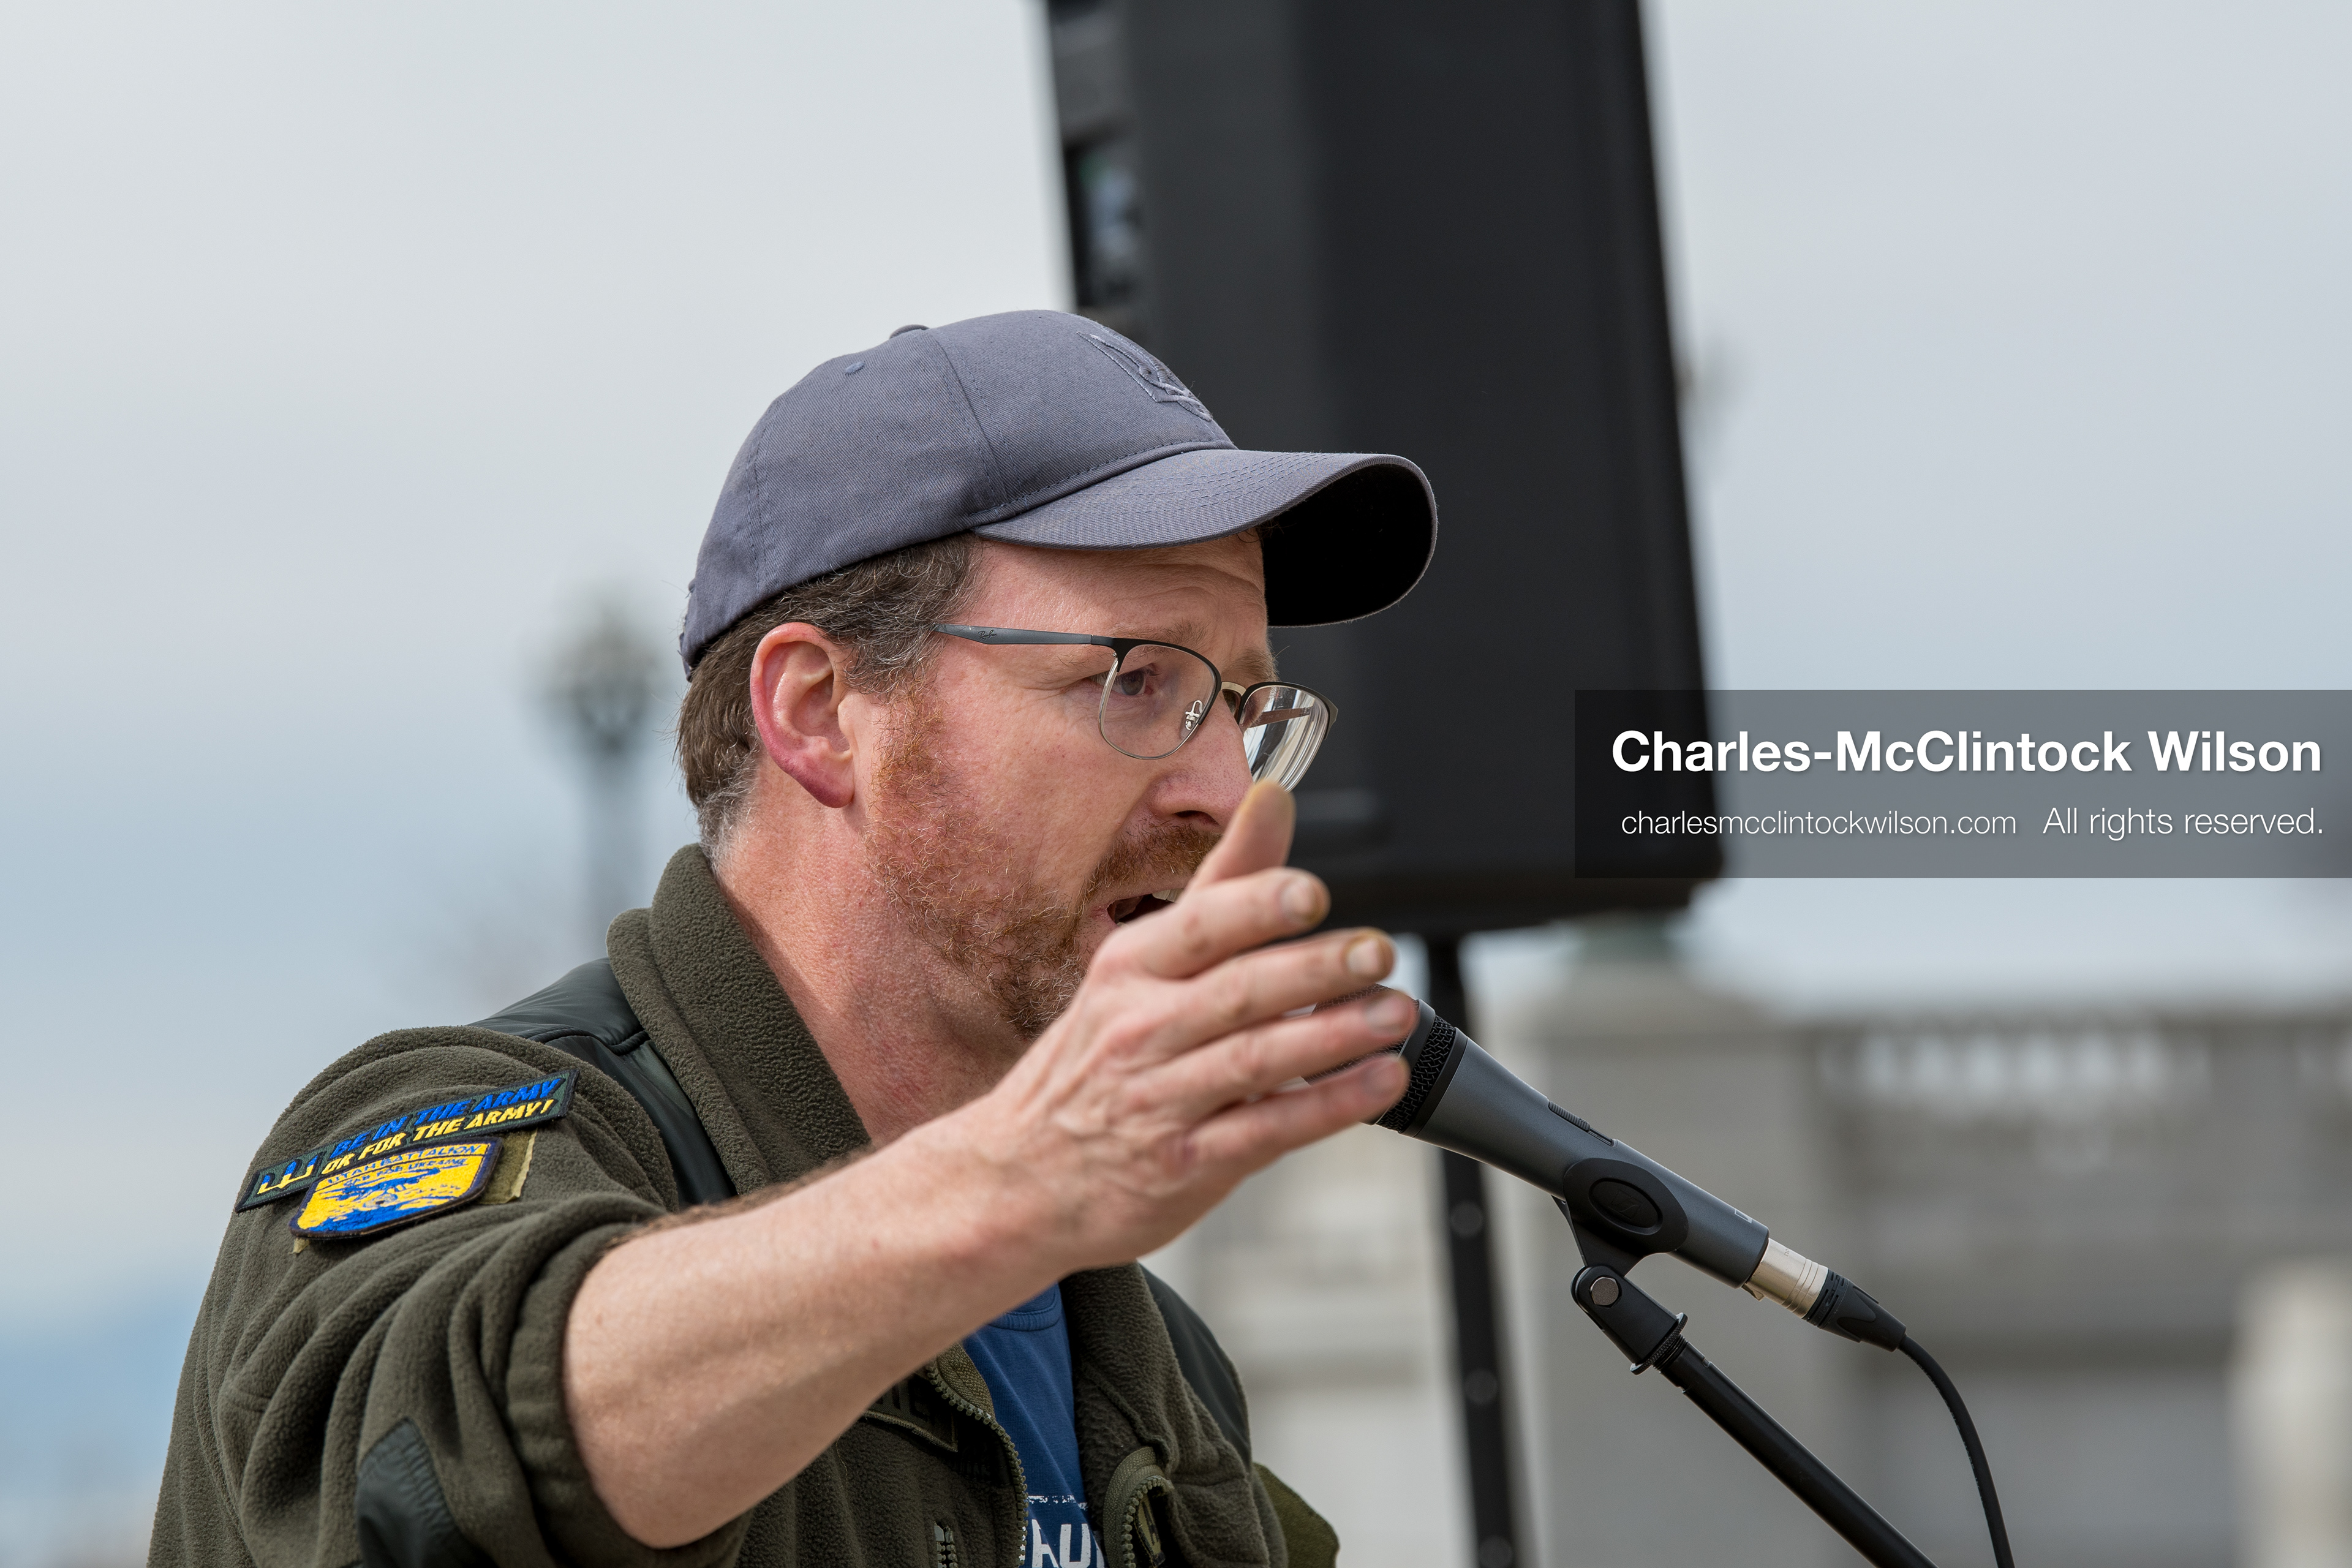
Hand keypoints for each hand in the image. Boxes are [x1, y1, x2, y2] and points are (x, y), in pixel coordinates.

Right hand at [927, 781, 1412, 1273]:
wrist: (1019, 1177)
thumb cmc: (1095, 1059)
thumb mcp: (1139, 965)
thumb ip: (1222, 885)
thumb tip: (1274, 799)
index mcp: (1130, 968)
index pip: (1198, 926)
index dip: (1256, 906)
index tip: (1311, 891)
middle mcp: (1140, 1029)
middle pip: (1236, 991)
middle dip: (1313, 968)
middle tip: (1379, 952)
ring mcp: (1160, 1101)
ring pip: (1255, 1060)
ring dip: (1332, 1036)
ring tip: (1394, 1014)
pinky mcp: (1184, 1164)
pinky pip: (1266, 1131)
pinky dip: (1326, 1107)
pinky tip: (1377, 1083)